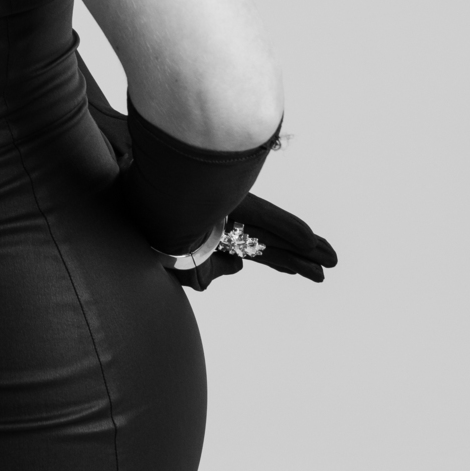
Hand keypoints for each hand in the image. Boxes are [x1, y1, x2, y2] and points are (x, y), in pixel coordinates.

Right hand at [170, 191, 337, 290]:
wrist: (137, 207)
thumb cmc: (155, 234)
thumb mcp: (186, 267)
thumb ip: (213, 270)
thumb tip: (240, 265)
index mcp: (219, 234)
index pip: (260, 249)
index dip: (285, 260)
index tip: (308, 270)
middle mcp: (230, 222)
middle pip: (273, 242)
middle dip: (302, 255)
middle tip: (332, 263)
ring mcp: (232, 210)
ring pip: (275, 233)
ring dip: (304, 246)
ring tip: (330, 258)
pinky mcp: (231, 200)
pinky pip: (263, 217)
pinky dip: (287, 228)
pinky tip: (308, 239)